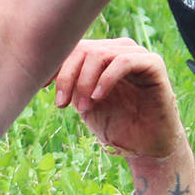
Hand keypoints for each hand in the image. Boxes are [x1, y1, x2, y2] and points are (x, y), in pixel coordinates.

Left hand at [53, 38, 194, 194]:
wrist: (147, 146)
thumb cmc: (116, 124)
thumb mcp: (83, 103)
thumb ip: (69, 85)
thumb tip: (43, 72)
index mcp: (102, 55)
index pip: (73, 48)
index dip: (55, 66)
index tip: (40, 87)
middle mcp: (118, 49)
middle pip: (83, 49)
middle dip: (67, 77)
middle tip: (62, 104)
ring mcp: (137, 54)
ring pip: (100, 54)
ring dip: (85, 82)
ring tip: (83, 107)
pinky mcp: (153, 64)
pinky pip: (124, 61)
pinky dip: (106, 79)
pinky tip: (98, 97)